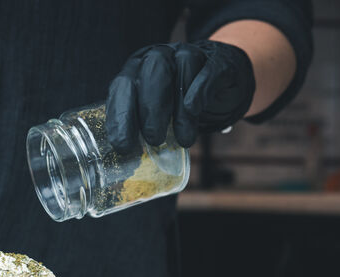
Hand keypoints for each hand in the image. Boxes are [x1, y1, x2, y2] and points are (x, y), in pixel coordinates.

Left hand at [106, 40, 254, 152]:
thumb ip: (140, 127)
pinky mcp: (216, 61)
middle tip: (154, 140)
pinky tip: (194, 109)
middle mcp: (158, 57)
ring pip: (179, 71)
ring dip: (178, 110)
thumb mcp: (154, 112)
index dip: (121, 116)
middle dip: (149, 111)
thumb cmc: (177, 101)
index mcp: (136, 69)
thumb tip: (128, 159)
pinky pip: (207, 71)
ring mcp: (186, 54)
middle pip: (150, 74)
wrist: (218, 79)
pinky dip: (199, 90)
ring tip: (182, 140)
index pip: (123, 87)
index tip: (124, 145)